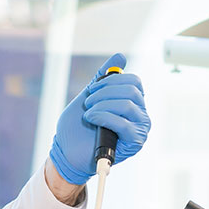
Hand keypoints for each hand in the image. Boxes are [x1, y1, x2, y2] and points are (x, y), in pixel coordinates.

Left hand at [48, 53, 151, 185]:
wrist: (67, 151)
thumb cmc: (79, 126)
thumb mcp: (90, 95)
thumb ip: (104, 77)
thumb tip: (120, 56)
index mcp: (133, 103)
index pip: (134, 81)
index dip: (111, 81)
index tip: (93, 89)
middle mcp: (140, 115)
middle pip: (131, 91)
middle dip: (104, 92)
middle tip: (89, 102)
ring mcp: (139, 130)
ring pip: (126, 105)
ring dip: (101, 105)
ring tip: (88, 112)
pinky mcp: (134, 143)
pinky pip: (122, 123)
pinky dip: (102, 117)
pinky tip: (90, 119)